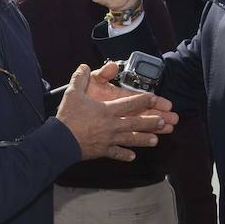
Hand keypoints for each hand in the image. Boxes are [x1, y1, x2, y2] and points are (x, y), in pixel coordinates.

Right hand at [56, 64, 170, 161]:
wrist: (60, 141)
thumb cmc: (67, 117)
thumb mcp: (73, 93)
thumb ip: (80, 78)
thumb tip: (84, 67)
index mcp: (107, 110)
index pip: (130, 103)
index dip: (144, 100)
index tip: (155, 98)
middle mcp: (111, 125)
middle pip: (136, 123)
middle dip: (151, 122)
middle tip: (165, 122)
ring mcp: (108, 139)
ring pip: (131, 139)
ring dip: (144, 140)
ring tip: (156, 140)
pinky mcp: (102, 151)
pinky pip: (116, 153)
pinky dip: (124, 155)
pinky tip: (133, 157)